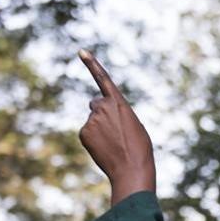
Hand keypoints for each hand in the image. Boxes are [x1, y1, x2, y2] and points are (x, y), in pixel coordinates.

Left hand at [77, 49, 155, 204]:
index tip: (80, 51)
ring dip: (100, 129)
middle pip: (96, 105)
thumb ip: (116, 113)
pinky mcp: (84, 132)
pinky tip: (105, 149)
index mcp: (118, 102)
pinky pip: (87, 133)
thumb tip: (98, 117)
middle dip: (101, 113)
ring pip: (93, 121)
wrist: (131, 169)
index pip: (102, 78)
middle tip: (115, 131)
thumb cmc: (139, 148)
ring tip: (113, 143)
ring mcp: (91, 120)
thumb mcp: (133, 123)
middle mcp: (102, 106)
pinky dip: (94, 140)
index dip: (91, 64)